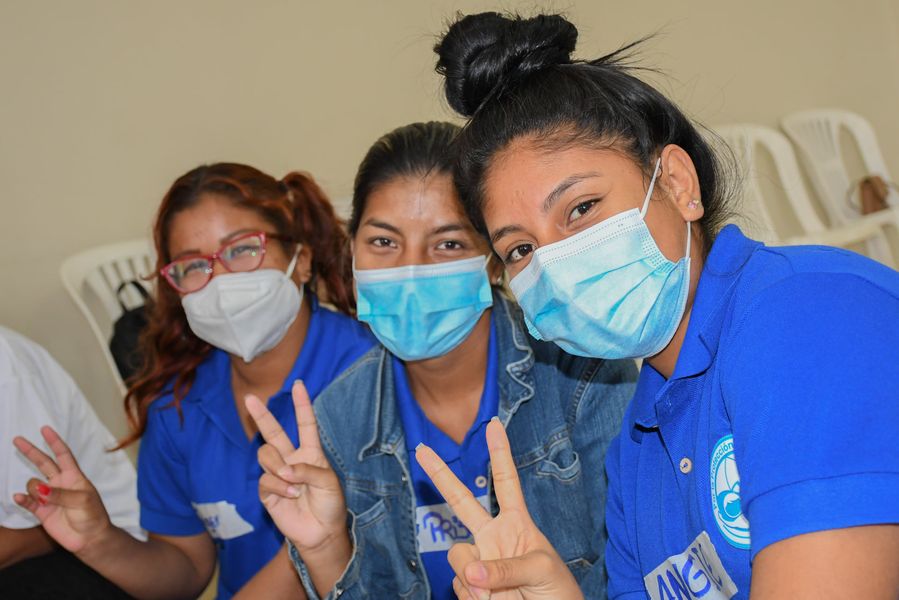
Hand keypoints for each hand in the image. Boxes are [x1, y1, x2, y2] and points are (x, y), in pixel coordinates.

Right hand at [12, 426, 112, 554]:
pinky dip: (22, 499)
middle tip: (17, 439)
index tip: (45, 428)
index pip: (63, 455)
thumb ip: (61, 494)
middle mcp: (60, 484)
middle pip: (43, 463)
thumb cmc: (93, 516)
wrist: (89, 538)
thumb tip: (39, 489)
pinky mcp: (41, 511)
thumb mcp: (82, 501)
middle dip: (31, 451)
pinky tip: (18, 497)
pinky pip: (27, 501)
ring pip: (33, 484)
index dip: (54, 442)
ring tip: (44, 499)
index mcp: (74, 477)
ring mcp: (49, 497)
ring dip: (34, 489)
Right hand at [246, 381, 347, 554]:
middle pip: (273, 433)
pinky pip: (265, 480)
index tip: (299, 384)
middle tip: (250, 399)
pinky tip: (290, 494)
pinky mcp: (268, 492)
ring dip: (277, 465)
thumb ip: (309, 470)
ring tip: (291, 480)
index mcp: (311, 453)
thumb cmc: (330, 505)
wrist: (321, 532)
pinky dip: (278, 486)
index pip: (306, 424)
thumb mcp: (329, 483)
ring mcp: (278, 475)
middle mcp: (292, 460)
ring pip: (266, 455)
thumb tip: (286, 469)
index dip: (302, 405)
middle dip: (261, 415)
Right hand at [416, 418, 583, 599]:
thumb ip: (506, 567)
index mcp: (516, 523)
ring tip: (500, 598)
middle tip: (420, 449)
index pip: (506, 482)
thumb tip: (471, 572)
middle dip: (440, 475)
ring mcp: (478, 561)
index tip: (494, 425)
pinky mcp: (469, 587)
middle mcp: (492, 537)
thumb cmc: (557, 591)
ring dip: (475, 579)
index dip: (500, 454)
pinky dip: (474, 597)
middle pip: (461, 501)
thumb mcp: (541, 571)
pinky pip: (459, 586)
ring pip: (458, 556)